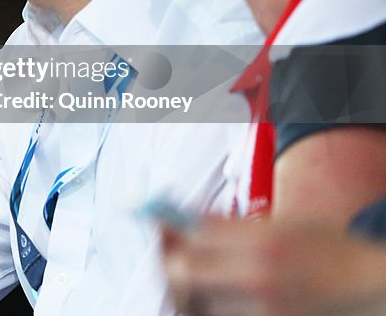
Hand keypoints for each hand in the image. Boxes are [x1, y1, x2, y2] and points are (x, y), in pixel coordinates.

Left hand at [162, 217, 385, 315]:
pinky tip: (210, 298)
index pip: (192, 234)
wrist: (374, 291)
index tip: (163, 226)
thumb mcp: (283, 226)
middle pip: (183, 271)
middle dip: (171, 263)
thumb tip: (179, 219)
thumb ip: (230, 226)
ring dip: (187, 290)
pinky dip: (207, 309)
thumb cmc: (328, 254)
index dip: (169, 229)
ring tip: (193, 279)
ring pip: (194, 303)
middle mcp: (260, 278)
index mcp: (264, 242)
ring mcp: (263, 311)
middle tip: (171, 256)